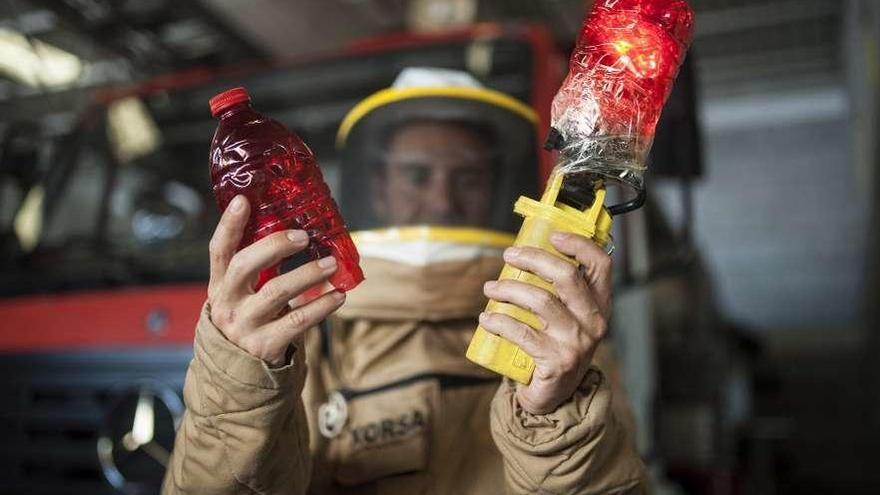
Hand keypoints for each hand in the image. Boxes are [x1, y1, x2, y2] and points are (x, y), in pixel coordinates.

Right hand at [207, 195, 345, 364]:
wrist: (241, 372)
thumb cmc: (250, 318)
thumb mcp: (243, 294)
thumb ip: (258, 268)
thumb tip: (294, 229)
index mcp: (220, 285)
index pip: (219, 250)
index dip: (229, 225)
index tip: (244, 200)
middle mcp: (227, 304)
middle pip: (244, 266)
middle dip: (274, 247)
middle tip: (303, 236)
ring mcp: (245, 325)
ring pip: (277, 293)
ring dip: (308, 274)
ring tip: (331, 264)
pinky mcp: (266, 345)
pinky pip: (298, 321)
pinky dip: (322, 306)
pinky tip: (339, 295)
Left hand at [480, 232, 611, 414]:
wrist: (552, 398)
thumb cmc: (553, 347)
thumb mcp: (565, 318)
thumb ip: (556, 290)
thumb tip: (523, 254)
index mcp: (599, 305)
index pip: (601, 264)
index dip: (579, 244)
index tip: (553, 235)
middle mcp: (594, 322)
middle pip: (566, 276)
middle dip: (533, 259)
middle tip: (508, 256)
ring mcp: (577, 343)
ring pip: (541, 301)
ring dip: (509, 289)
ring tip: (490, 289)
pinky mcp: (557, 362)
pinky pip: (522, 332)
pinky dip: (499, 322)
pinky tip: (485, 319)